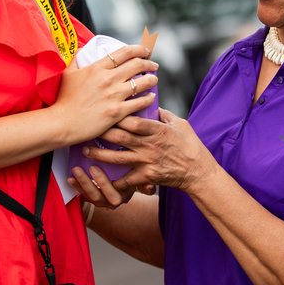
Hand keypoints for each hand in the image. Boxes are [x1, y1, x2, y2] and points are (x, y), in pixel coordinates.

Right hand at [51, 44, 158, 144]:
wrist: (62, 123)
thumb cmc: (64, 99)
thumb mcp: (68, 73)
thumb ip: (76, 59)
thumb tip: (82, 49)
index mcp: (97, 68)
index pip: (124, 52)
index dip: (138, 49)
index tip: (145, 51)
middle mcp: (108, 79)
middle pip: (137, 64)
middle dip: (149, 63)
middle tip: (153, 65)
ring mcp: (114, 95)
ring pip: (142, 82)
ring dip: (152, 79)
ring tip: (154, 79)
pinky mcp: (117, 112)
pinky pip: (140, 102)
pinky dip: (149, 98)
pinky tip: (151, 97)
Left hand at [68, 162, 150, 209]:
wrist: (108, 191)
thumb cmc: (124, 178)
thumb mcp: (135, 180)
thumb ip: (142, 183)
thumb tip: (150, 188)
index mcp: (126, 193)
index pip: (124, 189)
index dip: (118, 182)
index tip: (113, 169)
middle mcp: (114, 200)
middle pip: (108, 195)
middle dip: (100, 182)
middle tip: (93, 167)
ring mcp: (101, 201)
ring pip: (93, 195)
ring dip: (85, 183)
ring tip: (77, 170)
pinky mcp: (90, 199)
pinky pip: (82, 195)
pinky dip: (75, 187)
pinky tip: (69, 178)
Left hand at [84, 108, 218, 193]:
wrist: (198, 172)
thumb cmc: (190, 145)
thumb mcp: (179, 124)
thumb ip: (162, 114)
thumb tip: (149, 103)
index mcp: (157, 130)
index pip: (133, 121)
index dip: (117, 116)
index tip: (104, 110)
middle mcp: (150, 146)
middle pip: (120, 137)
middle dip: (102, 133)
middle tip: (87, 128)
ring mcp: (147, 162)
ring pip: (118, 158)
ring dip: (99, 155)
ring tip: (85, 151)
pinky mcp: (147, 177)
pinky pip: (126, 180)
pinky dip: (112, 181)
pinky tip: (99, 178)